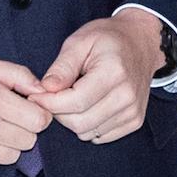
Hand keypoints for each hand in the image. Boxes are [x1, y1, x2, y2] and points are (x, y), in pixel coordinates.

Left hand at [35, 11, 167, 141]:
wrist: (141, 43)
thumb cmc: (108, 39)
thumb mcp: (80, 41)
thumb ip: (62, 67)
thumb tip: (45, 89)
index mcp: (113, 73)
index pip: (75, 102)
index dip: (49, 102)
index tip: (35, 95)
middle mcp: (127, 96)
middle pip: (79, 122)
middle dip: (58, 113)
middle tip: (52, 96)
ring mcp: (133, 111)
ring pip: (87, 132)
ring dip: (72, 120)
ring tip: (72, 97)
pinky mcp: (134, 121)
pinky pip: (100, 136)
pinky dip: (87, 125)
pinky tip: (87, 106)